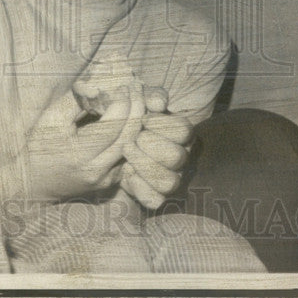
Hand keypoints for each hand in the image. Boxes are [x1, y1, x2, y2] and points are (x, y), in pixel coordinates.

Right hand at [24, 84, 146, 201]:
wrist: (35, 181)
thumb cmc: (41, 145)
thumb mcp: (52, 118)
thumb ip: (77, 99)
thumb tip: (100, 83)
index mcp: (81, 155)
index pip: (113, 124)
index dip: (122, 101)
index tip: (122, 84)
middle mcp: (97, 170)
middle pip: (130, 135)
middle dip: (137, 106)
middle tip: (136, 86)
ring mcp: (106, 179)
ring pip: (134, 146)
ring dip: (139, 119)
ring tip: (137, 97)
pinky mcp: (111, 182)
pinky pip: (130, 155)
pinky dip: (133, 134)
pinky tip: (132, 116)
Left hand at [119, 88, 193, 209]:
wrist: (113, 143)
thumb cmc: (133, 119)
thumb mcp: (142, 99)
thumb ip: (152, 96)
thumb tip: (157, 104)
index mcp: (180, 134)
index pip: (184, 131)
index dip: (162, 125)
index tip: (144, 120)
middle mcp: (180, 157)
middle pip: (177, 157)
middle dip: (150, 146)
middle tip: (132, 139)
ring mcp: (170, 178)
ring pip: (169, 182)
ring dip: (143, 166)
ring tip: (127, 155)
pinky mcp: (155, 196)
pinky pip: (155, 200)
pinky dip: (139, 187)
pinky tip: (126, 173)